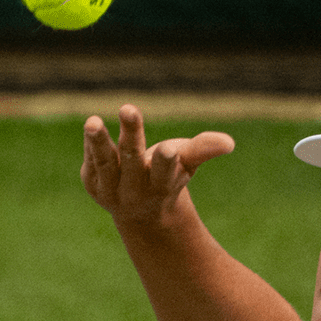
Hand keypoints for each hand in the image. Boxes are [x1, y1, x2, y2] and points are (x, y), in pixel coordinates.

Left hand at [81, 105, 235, 229]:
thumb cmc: (168, 176)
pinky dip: (91, 145)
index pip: (164, 172)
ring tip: (92, 122)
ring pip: (105, 163)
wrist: (141, 212)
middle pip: (132, 160)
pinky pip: (92, 161)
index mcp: (162, 184)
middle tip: (129, 109)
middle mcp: (135, 190)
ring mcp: (111, 189)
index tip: (168, 148)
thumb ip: (203, 149)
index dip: (166, 160)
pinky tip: (92, 126)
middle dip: (131, 135)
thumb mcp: (187, 164)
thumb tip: (229, 143)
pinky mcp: (92, 184)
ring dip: (99, 142)